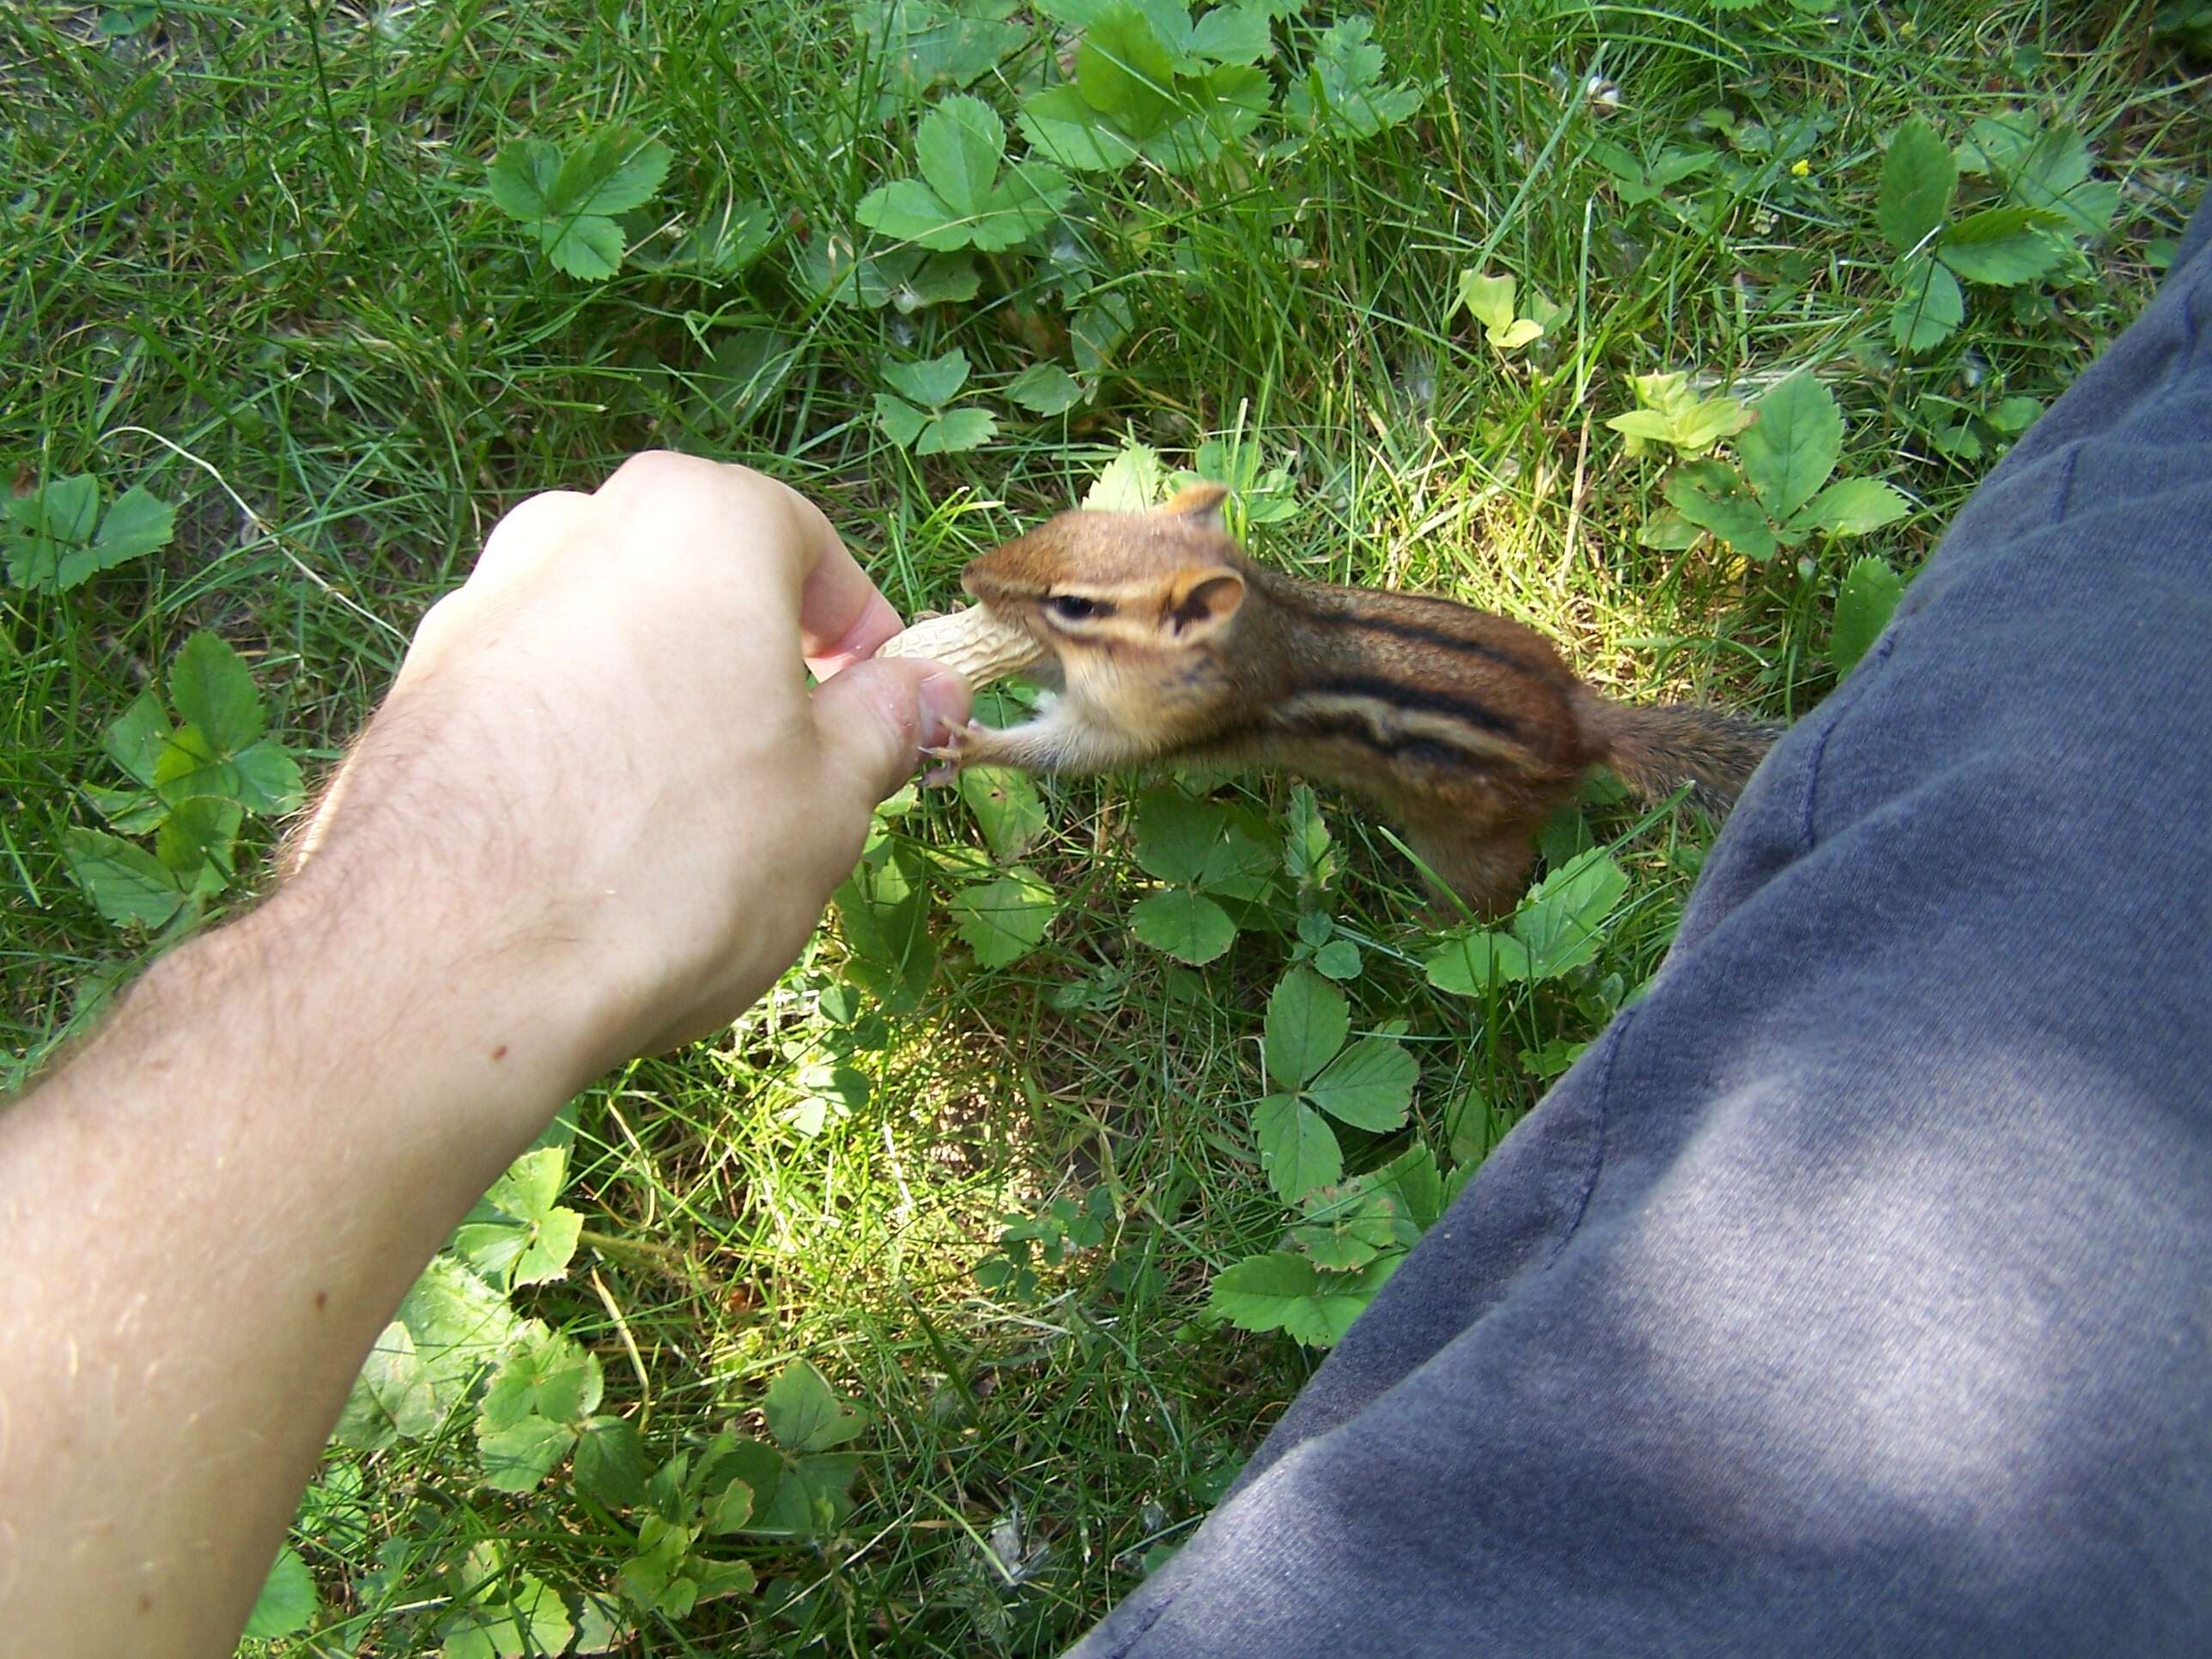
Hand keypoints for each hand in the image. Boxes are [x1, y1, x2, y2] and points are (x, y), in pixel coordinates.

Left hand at [283, 450, 968, 1077]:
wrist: (444, 969)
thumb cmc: (671, 862)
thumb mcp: (828, 799)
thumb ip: (882, 723)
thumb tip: (924, 687)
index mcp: (693, 519)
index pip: (812, 545)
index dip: (863, 638)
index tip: (882, 717)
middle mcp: (571, 531)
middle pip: (702, 593)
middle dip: (756, 679)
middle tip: (794, 789)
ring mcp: (474, 611)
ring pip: (611, 652)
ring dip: (662, 722)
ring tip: (687, 846)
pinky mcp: (410, 698)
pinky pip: (532, 712)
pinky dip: (574, 763)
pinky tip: (591, 866)